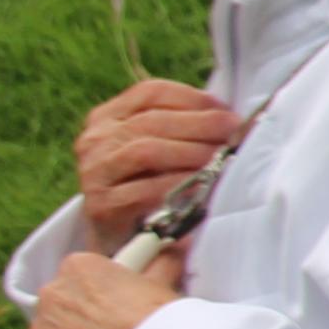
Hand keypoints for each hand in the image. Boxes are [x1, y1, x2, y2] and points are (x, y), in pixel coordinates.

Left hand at [15, 248, 181, 328]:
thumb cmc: (163, 320)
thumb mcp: (164, 284)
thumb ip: (160, 265)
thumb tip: (177, 246)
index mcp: (80, 266)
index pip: (80, 279)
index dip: (100, 298)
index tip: (116, 312)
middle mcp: (52, 292)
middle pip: (60, 308)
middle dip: (80, 322)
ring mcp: (40, 328)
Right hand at [75, 78, 242, 246]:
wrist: (119, 234)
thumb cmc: (148, 182)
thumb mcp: (160, 146)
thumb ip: (183, 126)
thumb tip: (233, 118)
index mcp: (108, 116)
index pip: (151, 93)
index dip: (192, 98)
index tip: (225, 109)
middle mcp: (95, 140)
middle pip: (152, 121)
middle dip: (201, 125)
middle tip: (234, 133)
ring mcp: (94, 172)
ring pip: (146, 151)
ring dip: (191, 153)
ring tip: (219, 159)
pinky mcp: (101, 205)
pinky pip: (144, 190)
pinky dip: (177, 185)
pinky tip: (200, 186)